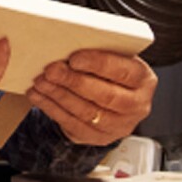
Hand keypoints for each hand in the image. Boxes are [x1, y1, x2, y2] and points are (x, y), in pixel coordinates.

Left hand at [25, 50, 156, 145]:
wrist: (112, 98)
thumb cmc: (109, 71)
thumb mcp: (112, 56)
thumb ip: (97, 50)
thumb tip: (67, 43)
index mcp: (143, 79)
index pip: (123, 71)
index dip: (98, 64)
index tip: (73, 58)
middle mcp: (137, 105)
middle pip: (105, 95)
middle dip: (74, 82)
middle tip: (51, 70)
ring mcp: (120, 125)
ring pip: (87, 112)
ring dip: (59, 95)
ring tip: (40, 81)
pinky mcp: (100, 137)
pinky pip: (73, 124)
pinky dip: (52, 109)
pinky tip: (38, 96)